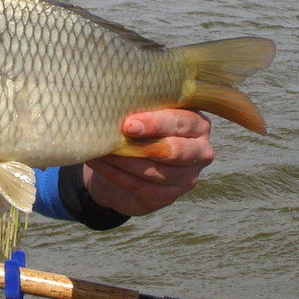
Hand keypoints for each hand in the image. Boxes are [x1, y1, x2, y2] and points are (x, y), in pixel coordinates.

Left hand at [83, 109, 212, 216]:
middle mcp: (200, 152)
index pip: (180, 122)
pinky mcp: (168, 197)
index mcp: (198, 125)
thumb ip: (144, 108)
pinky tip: (98, 162)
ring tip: (100, 148)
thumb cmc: (144, 131)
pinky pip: (140, 186)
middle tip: (119, 135)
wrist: (133, 165)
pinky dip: (116, 174)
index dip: (155, 124)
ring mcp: (187, 177)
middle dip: (143, 144)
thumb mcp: (148, 115)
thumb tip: (118, 101)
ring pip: (154, 170)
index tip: (129, 124)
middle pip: (174, 150)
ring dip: (124, 159)